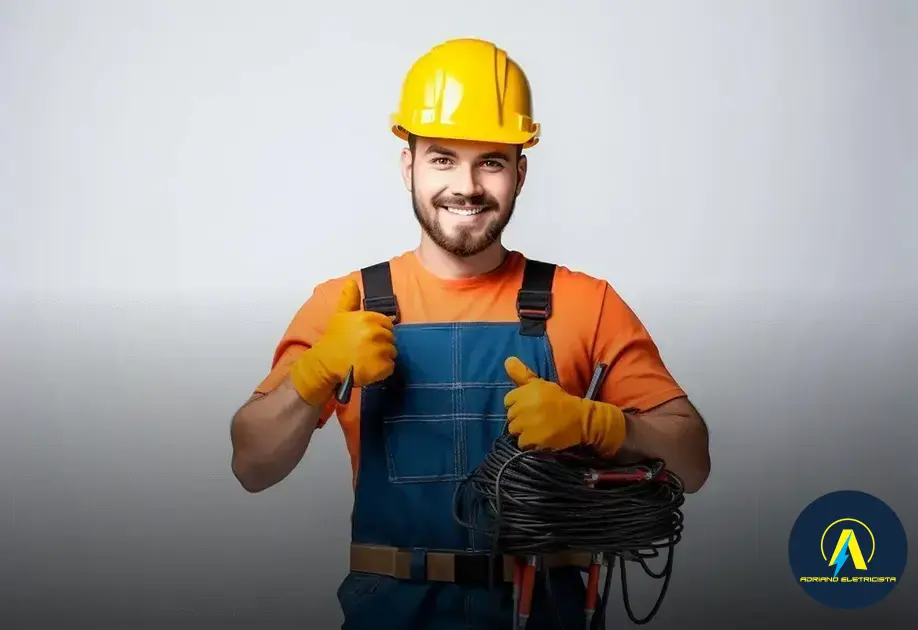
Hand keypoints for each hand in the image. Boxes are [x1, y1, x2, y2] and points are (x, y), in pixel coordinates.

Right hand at [289, 278, 396, 405]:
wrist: (324, 364)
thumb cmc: (333, 340)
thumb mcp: (340, 315)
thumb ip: (349, 298)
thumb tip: (351, 281)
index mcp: (368, 318)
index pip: (387, 323)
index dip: (379, 331)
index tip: (366, 338)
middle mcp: (375, 332)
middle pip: (390, 338)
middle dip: (381, 344)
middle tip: (365, 350)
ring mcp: (379, 351)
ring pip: (392, 353)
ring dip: (382, 357)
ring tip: (366, 359)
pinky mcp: (381, 367)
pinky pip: (390, 367)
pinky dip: (382, 370)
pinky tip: (369, 369)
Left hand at [503, 357, 626, 455]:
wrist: (580, 418)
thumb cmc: (559, 399)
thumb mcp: (540, 384)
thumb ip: (522, 373)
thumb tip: (507, 359)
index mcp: (526, 391)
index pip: (508, 401)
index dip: (518, 405)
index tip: (529, 407)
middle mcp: (524, 406)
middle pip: (511, 417)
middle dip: (520, 418)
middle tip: (536, 418)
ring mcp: (528, 424)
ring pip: (514, 430)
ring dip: (524, 431)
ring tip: (537, 429)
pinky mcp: (533, 439)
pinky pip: (521, 443)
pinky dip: (529, 443)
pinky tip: (540, 438)